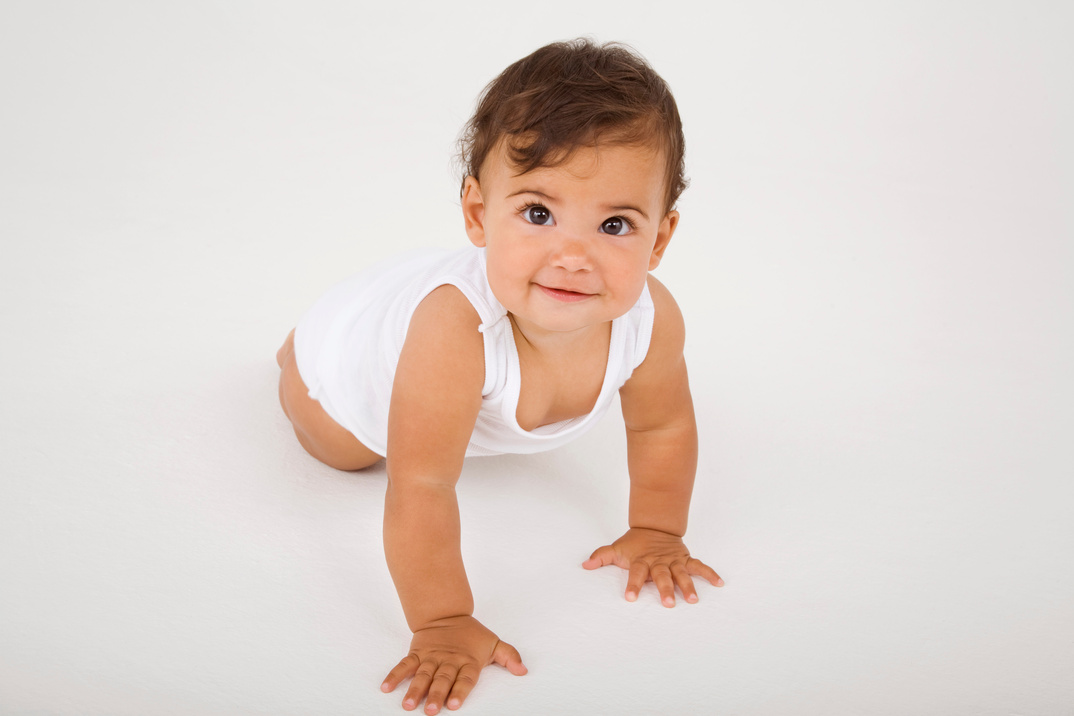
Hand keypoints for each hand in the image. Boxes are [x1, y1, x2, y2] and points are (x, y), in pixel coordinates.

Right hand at [381, 615, 526, 713]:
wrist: (446, 613)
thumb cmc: (471, 635)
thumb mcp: (493, 643)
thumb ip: (509, 656)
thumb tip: (523, 670)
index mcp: (467, 660)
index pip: (464, 678)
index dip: (459, 691)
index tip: (453, 704)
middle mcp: (448, 660)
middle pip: (442, 679)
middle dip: (436, 695)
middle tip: (431, 711)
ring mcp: (431, 657)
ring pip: (422, 674)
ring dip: (414, 690)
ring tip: (408, 704)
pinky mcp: (417, 654)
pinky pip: (404, 665)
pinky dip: (395, 675)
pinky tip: (386, 687)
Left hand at [583, 527, 723, 606]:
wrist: (655, 525)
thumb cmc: (635, 543)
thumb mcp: (617, 548)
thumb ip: (601, 556)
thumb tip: (585, 565)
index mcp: (642, 561)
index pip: (636, 574)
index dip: (633, 585)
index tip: (630, 598)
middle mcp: (659, 562)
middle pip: (662, 576)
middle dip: (665, 589)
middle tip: (668, 604)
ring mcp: (674, 561)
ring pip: (682, 573)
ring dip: (688, 586)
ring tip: (694, 599)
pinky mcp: (685, 560)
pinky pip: (699, 566)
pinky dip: (710, 573)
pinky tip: (720, 583)